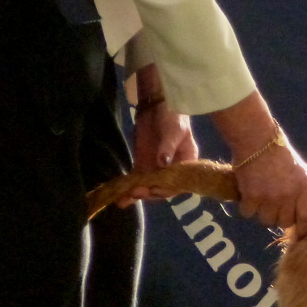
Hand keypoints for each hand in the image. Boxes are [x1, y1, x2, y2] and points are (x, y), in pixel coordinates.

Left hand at [116, 63, 198, 207]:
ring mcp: (156, 169)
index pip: (178, 182)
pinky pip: (137, 180)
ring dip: (137, 195)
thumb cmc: (172, 116)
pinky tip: (120, 197)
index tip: (153, 189)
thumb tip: (163, 163)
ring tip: (123, 200)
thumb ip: (168, 147)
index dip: (167, 188)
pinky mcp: (143, 165)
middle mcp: (172, 170)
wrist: (157, 106)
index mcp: (186, 163)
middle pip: (162, 188)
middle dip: (149, 192)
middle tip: (135, 192)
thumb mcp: (173, 130)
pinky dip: (129, 188)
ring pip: (148, 187)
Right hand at [211, 92, 306, 233]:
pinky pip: (248, 213)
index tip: (300, 235)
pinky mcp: (251, 196)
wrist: (257, 140)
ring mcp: (269, 198)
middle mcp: (288, 196)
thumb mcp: (302, 167)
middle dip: (279, 219)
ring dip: (262, 214)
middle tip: (274, 210)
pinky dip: (246, 208)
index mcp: (303, 189)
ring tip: (260, 202)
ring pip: (266, 220)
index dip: (303, 229)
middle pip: (284, 223)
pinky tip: (247, 198)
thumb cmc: (280, 152)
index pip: (306, 218)